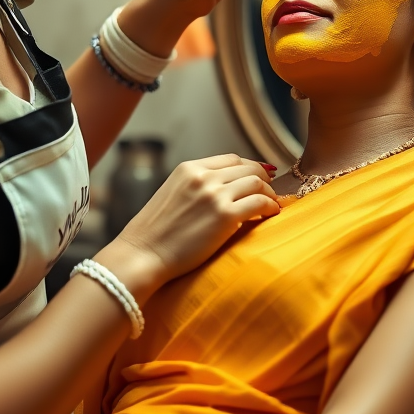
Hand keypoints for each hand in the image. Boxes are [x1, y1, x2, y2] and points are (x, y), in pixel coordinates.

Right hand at [95, 154, 279, 297]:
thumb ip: (196, 186)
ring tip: (271, 205)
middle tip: (270, 192)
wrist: (142, 255)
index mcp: (189, 168)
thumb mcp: (172, 194)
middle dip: (263, 179)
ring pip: (257, 183)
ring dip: (269, 194)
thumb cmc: (154, 233)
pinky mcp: (225, 216)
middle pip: (248, 168)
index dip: (250, 167)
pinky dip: (270, 206)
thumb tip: (224, 189)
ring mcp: (214, 195)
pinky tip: (271, 214)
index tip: (259, 177)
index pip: (231, 159)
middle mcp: (203, 176)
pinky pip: (260, 203)